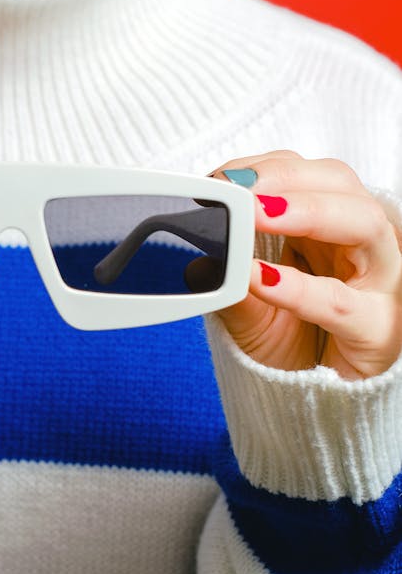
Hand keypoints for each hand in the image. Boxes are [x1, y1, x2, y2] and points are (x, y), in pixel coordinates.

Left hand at [211, 151, 401, 379]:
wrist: (309, 404)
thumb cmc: (288, 342)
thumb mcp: (246, 303)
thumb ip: (227, 272)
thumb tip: (194, 241)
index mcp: (328, 227)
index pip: (306, 175)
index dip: (265, 169)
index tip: (221, 176)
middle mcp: (360, 244)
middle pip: (341, 186)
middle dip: (287, 179)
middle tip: (239, 188)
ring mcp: (379, 282)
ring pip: (364, 225)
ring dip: (308, 212)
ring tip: (258, 215)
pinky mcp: (379, 329)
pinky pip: (342, 302)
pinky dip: (300, 287)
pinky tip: (263, 281)